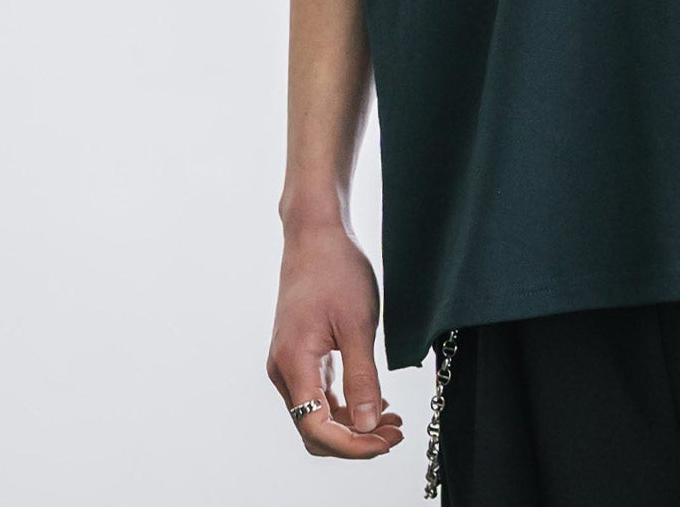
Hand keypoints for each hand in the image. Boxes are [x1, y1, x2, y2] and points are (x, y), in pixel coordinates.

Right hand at [266, 221, 405, 456]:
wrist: (315, 233)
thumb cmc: (336, 270)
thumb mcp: (358, 324)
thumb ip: (362, 378)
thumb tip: (369, 425)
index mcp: (294, 363)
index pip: (316, 429)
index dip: (353, 446)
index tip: (387, 441)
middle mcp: (284, 370)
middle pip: (314, 429)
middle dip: (355, 440)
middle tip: (395, 433)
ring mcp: (289, 363)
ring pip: (316, 415)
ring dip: (352, 425)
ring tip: (392, 421)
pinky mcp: (299, 355)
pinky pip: (318, 395)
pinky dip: (344, 405)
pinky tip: (375, 402)